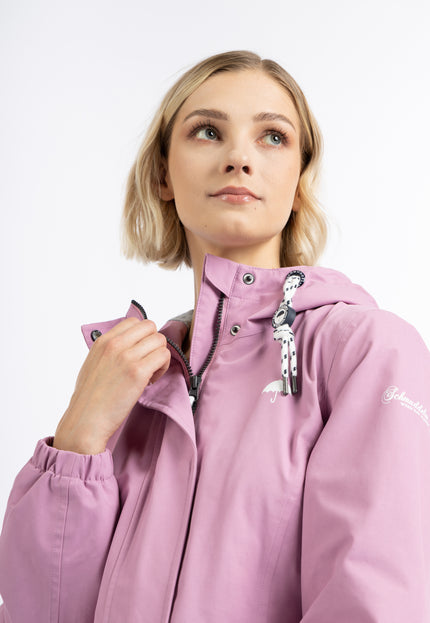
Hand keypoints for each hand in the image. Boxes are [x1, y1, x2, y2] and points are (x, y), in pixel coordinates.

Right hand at [53, 317, 170, 453]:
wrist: (85, 420)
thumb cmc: (89, 398)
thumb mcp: (94, 363)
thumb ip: (110, 350)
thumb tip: (129, 346)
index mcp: (103, 341)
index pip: (134, 322)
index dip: (142, 336)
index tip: (139, 352)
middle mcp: (115, 345)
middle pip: (150, 327)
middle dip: (153, 344)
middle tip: (147, 363)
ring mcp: (127, 357)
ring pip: (160, 341)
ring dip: (160, 356)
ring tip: (149, 374)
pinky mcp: (138, 372)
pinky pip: (163, 356)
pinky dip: (162, 368)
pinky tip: (150, 381)